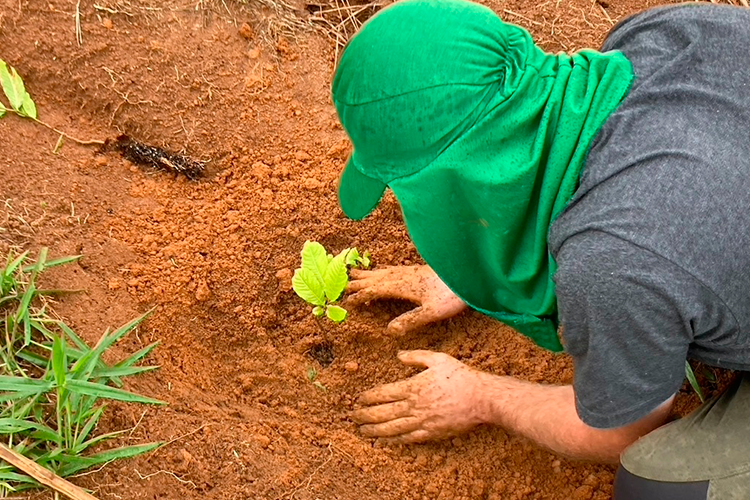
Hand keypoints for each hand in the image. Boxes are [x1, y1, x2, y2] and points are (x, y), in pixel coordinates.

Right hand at [346, 265, 466, 333]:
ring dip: (370, 273)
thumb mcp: (431, 313)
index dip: (361, 295)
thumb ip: (410, 321)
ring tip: (358, 273)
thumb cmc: (452, 296)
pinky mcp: (421, 270)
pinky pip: (395, 269)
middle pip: (377, 278)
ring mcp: (413, 272)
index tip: (348, 301)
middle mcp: (406, 277)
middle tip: (344, 283)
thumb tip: (389, 331)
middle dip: (360, 281)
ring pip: (385, 271)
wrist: (470, 277)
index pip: (376, 290)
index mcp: (404, 286)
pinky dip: (384, 270)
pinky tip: (387, 271)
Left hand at [351, 350, 485, 443]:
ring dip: (375, 431)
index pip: (383, 393)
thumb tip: (398, 355)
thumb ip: (415, 357)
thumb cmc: (460, 376)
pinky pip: (408, 438)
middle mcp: (414, 406)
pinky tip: (385, 441)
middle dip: (365, 416)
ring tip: (362, 432)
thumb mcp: (437, 359)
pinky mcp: (431, 433)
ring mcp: (422, 421)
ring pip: (392, 428)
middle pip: (382, 413)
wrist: (481, 398)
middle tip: (353, 417)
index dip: (368, 397)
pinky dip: (394, 441)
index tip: (358, 399)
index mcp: (413, 386)